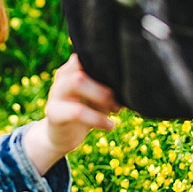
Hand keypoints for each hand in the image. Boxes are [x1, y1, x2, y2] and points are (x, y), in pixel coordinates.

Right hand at [23, 54, 120, 174]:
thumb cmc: (86, 113)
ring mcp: (55, 92)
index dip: (106, 59)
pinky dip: (97, 119)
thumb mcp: (99, 97)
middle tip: (121, 101)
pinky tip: (110, 125)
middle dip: (106, 81)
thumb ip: (110, 86)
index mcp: (73, 68)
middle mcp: (62, 76)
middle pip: (82, 63)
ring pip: (77, 80)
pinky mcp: (53, 112)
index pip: (87, 53)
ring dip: (102, 95)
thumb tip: (139, 82)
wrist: (60, 138)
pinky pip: (76, 111)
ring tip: (116, 110)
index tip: (126, 70)